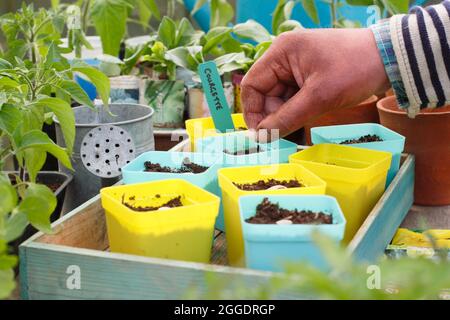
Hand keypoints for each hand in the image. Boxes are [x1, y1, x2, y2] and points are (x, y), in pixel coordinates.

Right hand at [240, 28, 389, 137]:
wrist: (390, 59)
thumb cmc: (355, 69)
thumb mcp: (319, 97)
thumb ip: (287, 118)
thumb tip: (263, 137)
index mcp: (281, 52)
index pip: (251, 85)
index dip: (252, 112)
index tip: (261, 136)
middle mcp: (284, 57)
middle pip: (264, 93)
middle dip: (272, 115)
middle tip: (282, 136)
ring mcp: (296, 66)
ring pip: (279, 98)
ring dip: (285, 115)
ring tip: (299, 127)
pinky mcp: (308, 75)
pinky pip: (293, 97)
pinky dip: (296, 110)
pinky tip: (306, 119)